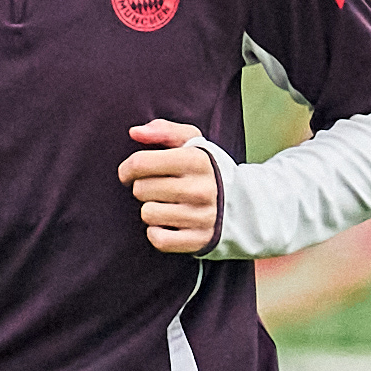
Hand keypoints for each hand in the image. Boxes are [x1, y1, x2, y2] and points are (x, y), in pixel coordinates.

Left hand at [117, 118, 223, 252]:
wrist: (243, 204)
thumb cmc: (206, 170)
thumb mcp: (192, 142)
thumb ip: (163, 130)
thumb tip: (134, 132)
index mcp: (196, 160)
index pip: (139, 163)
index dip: (127, 169)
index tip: (130, 173)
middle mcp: (200, 189)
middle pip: (140, 190)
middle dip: (144, 188)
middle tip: (160, 189)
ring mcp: (201, 216)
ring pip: (147, 214)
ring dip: (152, 211)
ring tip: (168, 205)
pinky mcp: (199, 240)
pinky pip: (158, 239)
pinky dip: (157, 233)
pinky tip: (170, 224)